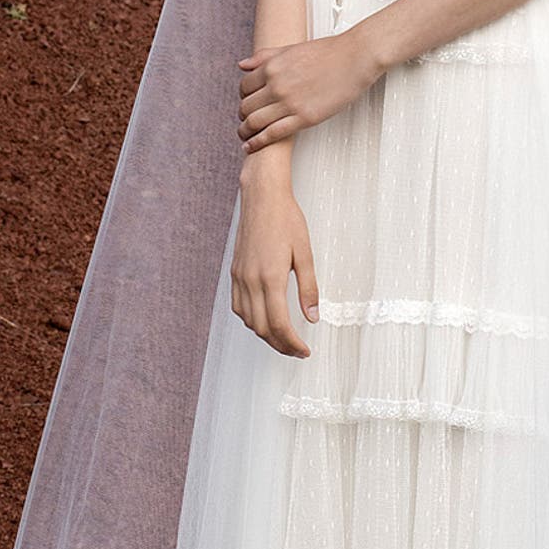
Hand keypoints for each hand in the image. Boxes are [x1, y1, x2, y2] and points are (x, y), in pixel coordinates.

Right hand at [231, 183, 318, 354]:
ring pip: (248, 320)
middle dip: (280, 345)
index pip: (280, 324)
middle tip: (297, 350)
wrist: (262, 198)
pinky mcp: (235, 272)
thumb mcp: (305, 254)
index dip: (292, 344)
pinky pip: (238, 306)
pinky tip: (263, 319)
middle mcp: (251, 281)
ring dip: (265, 335)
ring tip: (283, 339)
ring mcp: (240, 277)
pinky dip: (251, 320)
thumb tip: (313, 317)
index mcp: (271, 278)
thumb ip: (309, 289)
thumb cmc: (286, 220)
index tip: (305, 351)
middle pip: (262, 328)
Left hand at [238, 28, 381, 151]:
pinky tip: (251, 147)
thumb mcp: (291, 49)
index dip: (243, 97)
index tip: (246, 103)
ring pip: (254, 122)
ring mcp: (290, 103)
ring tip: (245, 136)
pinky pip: (273, 134)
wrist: (355, 58)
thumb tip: (242, 65)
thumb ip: (265, 56)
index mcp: (272, 67)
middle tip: (245, 121)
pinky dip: (257, 142)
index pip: (244, 87)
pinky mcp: (304, 118)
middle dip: (243, 116)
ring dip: (245, 131)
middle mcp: (276, 85)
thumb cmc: (329, 52)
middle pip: (246, 107)